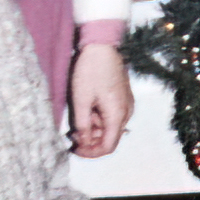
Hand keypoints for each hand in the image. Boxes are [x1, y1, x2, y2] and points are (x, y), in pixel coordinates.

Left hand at [70, 43, 132, 157]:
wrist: (102, 46)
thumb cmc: (91, 70)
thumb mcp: (81, 100)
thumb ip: (83, 125)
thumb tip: (83, 141)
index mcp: (117, 115)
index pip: (108, 146)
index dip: (91, 153)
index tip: (75, 149)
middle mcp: (126, 112)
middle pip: (110, 138)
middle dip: (90, 140)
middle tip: (72, 134)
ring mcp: (126, 104)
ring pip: (110, 127)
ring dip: (94, 128)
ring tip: (78, 118)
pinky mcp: (123, 97)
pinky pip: (112, 115)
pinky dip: (99, 118)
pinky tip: (87, 109)